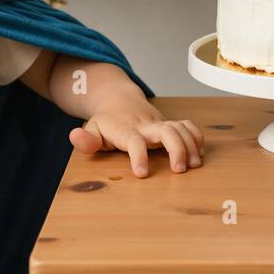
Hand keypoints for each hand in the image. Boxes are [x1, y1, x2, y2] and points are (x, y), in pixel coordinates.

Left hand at [69, 103, 205, 177]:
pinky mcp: (169, 123)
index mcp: (125, 130)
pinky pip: (187, 125)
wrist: (118, 99)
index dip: (139, 157)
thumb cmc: (105, 122)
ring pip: (180, 128)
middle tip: (180, 170)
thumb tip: (74, 136)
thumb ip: (85, 139)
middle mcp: (145, 125)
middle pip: (167, 131)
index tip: (142, 174)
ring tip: (193, 165)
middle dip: (177, 149)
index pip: (134, 141)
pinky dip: (196, 137)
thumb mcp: (91, 130)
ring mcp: (159, 122)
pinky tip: (198, 153)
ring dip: (190, 145)